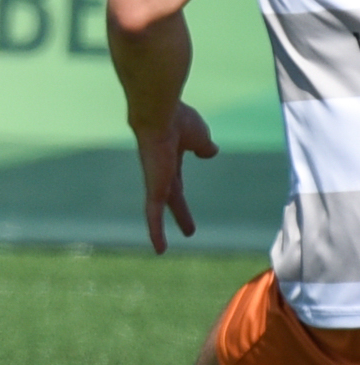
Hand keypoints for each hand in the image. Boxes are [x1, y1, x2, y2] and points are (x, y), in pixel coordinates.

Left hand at [133, 102, 217, 253]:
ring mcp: (155, 181)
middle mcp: (160, 171)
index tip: (184, 202)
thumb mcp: (199, 135)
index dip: (182, 192)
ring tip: (161, 249)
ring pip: (157, 210)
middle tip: (190, 230)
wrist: (159, 114)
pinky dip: (155, 230)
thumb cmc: (178, 120)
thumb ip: (204, 145)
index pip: (177, 182)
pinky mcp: (154, 188)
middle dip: (180, 212)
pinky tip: (159, 249)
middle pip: (171, 198)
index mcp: (169, 159)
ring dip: (159, 229)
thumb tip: (209, 151)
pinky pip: (154, 214)